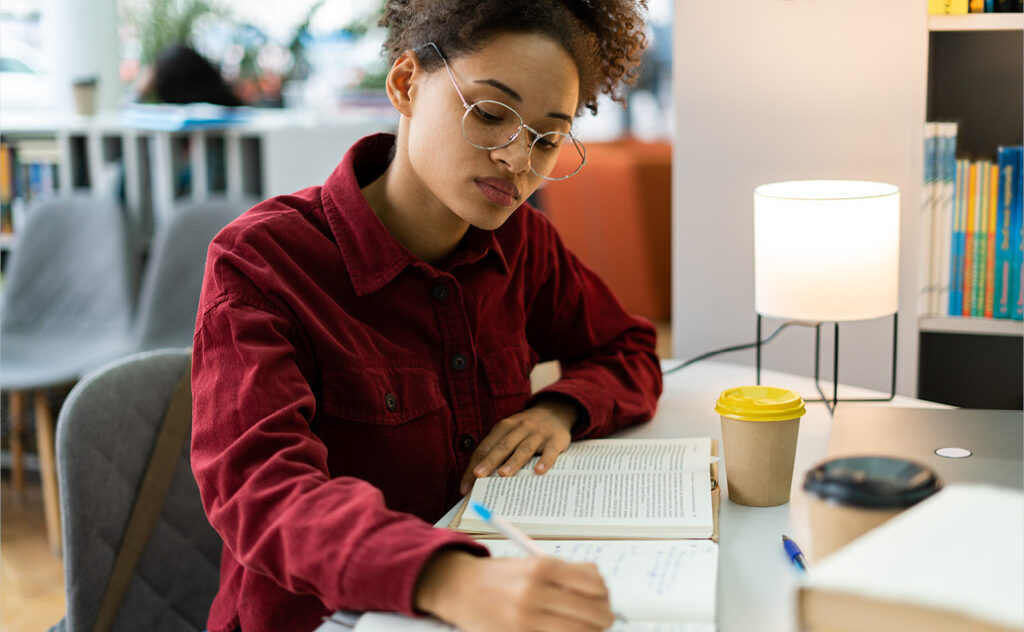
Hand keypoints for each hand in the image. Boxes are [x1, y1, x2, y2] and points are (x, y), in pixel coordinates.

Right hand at [415, 550, 614, 631]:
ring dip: (589, 631)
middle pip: (593, 612)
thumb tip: (599, 583)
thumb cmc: (498, 576)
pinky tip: (565, 631)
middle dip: (603, 617)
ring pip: (580, 631)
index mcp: (542, 567)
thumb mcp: (532, 562)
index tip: (604, 598)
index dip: (605, 595)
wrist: (459, 588)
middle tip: (603, 618)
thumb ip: (565, 571)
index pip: (594, 584)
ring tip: (586, 627)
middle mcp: (536, 592)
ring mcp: (527, 618)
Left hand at [460, 399, 577, 494]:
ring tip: (503, 475)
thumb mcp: (510, 432)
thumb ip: (496, 450)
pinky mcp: (555, 440)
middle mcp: (520, 428)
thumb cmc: (526, 429)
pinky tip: (538, 471)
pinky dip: (544, 461)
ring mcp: (538, 433)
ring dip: (513, 461)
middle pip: (503, 446)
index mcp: (504, 427)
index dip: (474, 465)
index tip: (466, 486)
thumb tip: (477, 479)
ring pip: (524, 448)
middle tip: (478, 475)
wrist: (555, 412)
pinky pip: (549, 451)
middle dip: (489, 461)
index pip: (485, 447)